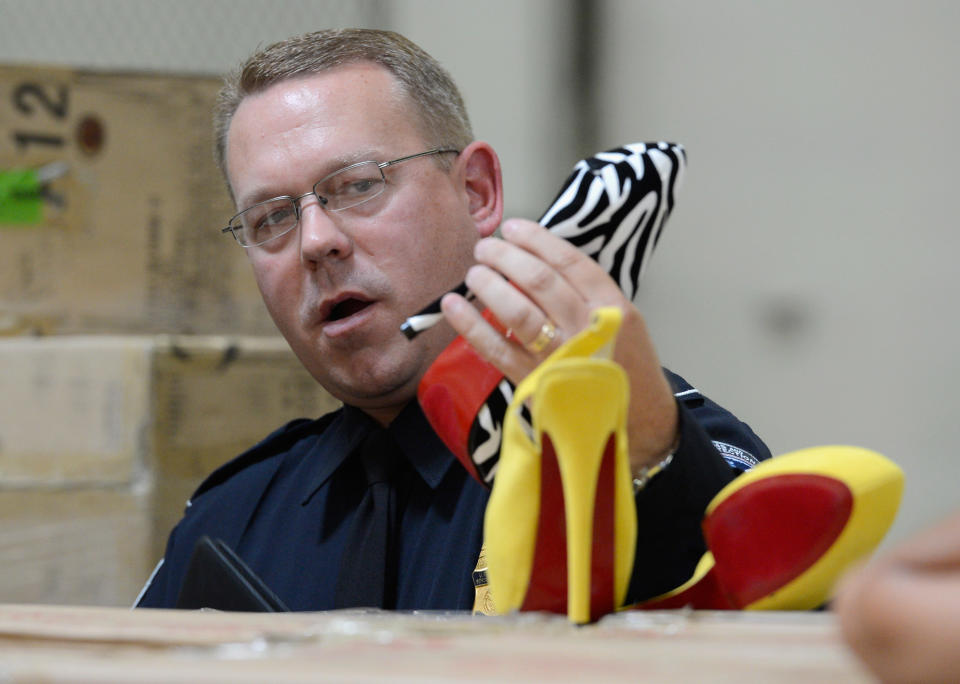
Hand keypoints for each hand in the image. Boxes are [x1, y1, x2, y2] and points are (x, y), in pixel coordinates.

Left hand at [440, 218, 677, 469]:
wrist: (641, 424)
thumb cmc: (626, 366)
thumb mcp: (622, 320)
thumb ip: (586, 293)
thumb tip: (533, 260)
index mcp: (612, 307)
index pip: (568, 261)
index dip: (535, 239)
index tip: (512, 228)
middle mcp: (587, 329)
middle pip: (538, 281)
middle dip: (505, 257)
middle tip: (486, 248)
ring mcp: (560, 358)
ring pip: (517, 311)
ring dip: (489, 285)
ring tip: (474, 271)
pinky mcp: (536, 384)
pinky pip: (497, 350)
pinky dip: (471, 325)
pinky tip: (454, 306)